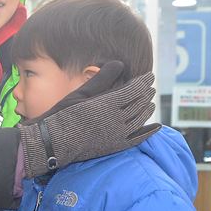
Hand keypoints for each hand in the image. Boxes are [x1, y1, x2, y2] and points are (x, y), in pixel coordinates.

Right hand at [19, 64, 159, 177]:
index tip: (149, 76)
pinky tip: (157, 127)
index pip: (134, 89)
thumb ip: (102, 78)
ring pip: (140, 119)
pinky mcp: (115, 146)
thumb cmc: (63, 114)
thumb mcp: (81, 93)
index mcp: (108, 104)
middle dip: (146, 94)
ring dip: (147, 109)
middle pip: (139, 103)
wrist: (54, 142)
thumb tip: (120, 64)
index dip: (144, 82)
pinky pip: (138, 139)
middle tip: (150, 88)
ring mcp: (117, 135)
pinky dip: (149, 132)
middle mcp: (116, 120)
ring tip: (150, 103)